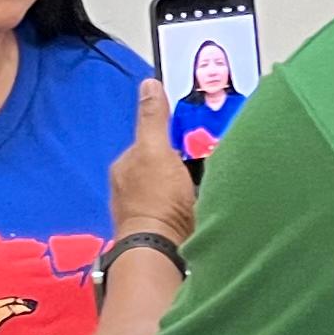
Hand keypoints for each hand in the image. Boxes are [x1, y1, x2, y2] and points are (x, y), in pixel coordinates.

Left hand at [108, 81, 199, 250]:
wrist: (160, 251)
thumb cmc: (156, 199)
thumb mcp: (156, 150)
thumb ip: (153, 119)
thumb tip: (149, 83)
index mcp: (125, 167)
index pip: (150, 142)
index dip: (172, 139)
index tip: (194, 140)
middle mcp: (129, 189)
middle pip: (161, 167)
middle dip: (181, 165)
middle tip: (206, 164)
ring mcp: (143, 212)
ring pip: (169, 189)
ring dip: (186, 188)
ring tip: (208, 187)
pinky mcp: (158, 231)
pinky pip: (177, 210)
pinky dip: (189, 207)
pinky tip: (202, 208)